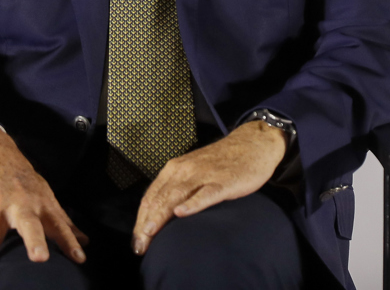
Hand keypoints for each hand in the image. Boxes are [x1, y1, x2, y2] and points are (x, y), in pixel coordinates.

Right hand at [0, 125, 87, 283]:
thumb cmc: (21, 177)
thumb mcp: (44, 194)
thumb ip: (62, 220)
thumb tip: (84, 241)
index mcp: (41, 202)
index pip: (58, 223)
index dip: (69, 241)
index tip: (80, 258)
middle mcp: (20, 205)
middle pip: (28, 223)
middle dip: (34, 239)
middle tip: (40, 257)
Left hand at [131, 120, 287, 254]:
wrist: (252, 143)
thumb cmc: (222, 163)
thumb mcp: (194, 172)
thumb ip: (178, 189)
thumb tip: (160, 218)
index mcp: (175, 169)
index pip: (151, 197)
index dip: (140, 220)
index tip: (137, 242)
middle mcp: (185, 170)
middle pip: (160, 198)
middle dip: (147, 223)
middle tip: (140, 246)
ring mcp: (204, 175)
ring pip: (177, 196)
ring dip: (162, 215)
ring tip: (151, 232)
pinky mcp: (223, 181)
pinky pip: (206, 193)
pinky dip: (193, 203)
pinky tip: (183, 213)